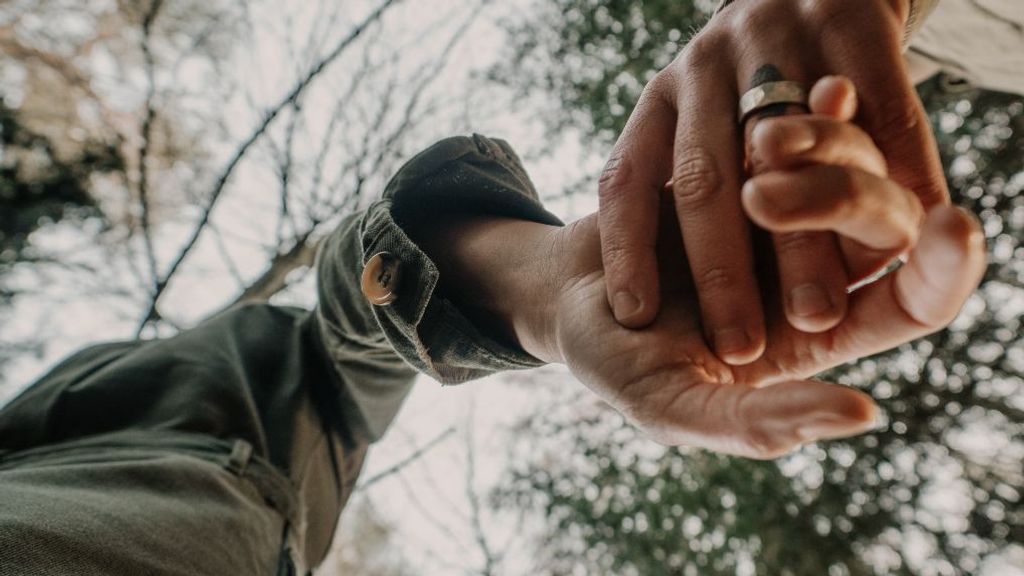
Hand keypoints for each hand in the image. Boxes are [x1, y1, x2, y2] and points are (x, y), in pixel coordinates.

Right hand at [552, 84, 983, 457]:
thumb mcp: (671, 407)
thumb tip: (862, 413)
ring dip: (834, 143)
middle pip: (884, 219)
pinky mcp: (745, 161)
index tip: (955, 227)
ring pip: (846, 162)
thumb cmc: (617, 362)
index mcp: (820, 332)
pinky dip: (814, 112)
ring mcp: (782, 210)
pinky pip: (794, 130)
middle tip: (774, 190)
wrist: (563, 292)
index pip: (915, 303)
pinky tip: (826, 91)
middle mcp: (817, 266)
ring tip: (790, 128)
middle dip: (852, 193)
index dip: (944, 270)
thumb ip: (754, 425)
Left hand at [598, 0, 946, 365]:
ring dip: (801, 241)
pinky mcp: (849, 15)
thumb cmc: (750, 82)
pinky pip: (880, 103)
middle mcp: (706, 67)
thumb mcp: (695, 118)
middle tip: (737, 346)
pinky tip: (916, 233)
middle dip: (720, 272)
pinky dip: (898, 171)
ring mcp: (775, 39)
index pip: (625, 179)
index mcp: (662, 100)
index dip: (625, 248)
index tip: (633, 315)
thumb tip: (640, 295)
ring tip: (814, 314)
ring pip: (786, 151)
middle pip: (703, 180)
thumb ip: (681, 188)